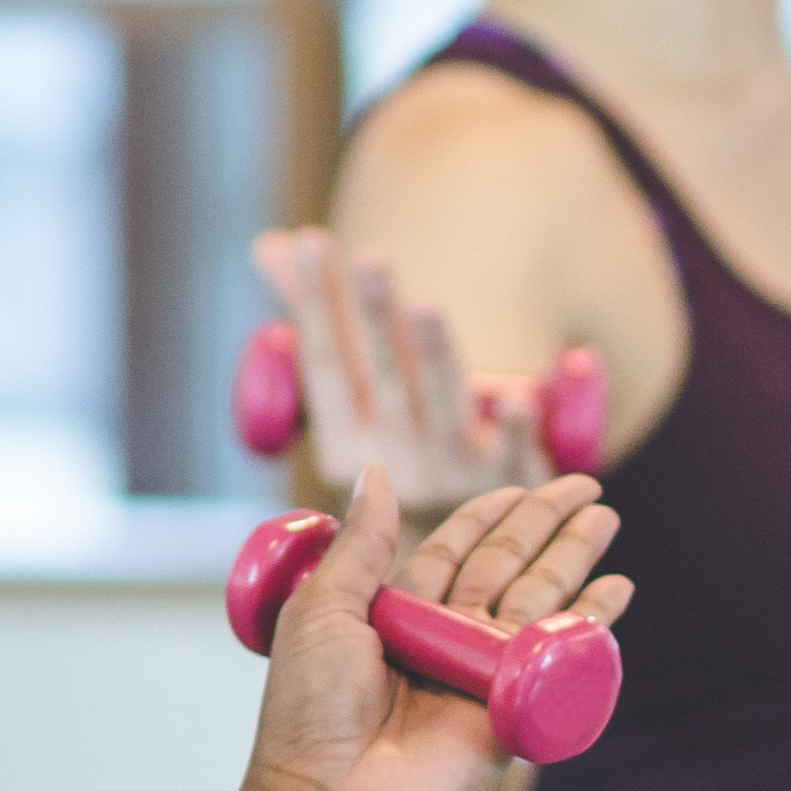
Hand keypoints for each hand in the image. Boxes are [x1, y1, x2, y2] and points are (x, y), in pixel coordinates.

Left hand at [235, 471, 625, 790]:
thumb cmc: (311, 709)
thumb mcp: (321, 608)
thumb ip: (360, 543)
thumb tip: (375, 473)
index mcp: (399, 614)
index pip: (456, 550)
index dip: (489, 517)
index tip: (520, 486)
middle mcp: (446, 640)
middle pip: (507, 567)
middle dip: (545, 525)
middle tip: (585, 486)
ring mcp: (485, 675)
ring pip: (540, 600)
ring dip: (574, 557)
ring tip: (605, 518)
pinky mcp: (516, 710)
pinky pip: (561, 656)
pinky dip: (594, 622)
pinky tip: (618, 589)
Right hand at [246, 227, 551, 501]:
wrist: (448, 549)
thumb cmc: (394, 449)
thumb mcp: (348, 399)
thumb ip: (317, 319)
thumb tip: (266, 245)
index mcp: (343, 444)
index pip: (324, 365)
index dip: (315, 304)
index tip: (309, 241)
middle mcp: (391, 463)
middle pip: (385, 382)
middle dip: (377, 322)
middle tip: (370, 258)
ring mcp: (450, 477)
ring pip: (442, 412)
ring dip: (436, 361)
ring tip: (426, 308)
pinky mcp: (507, 485)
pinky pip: (514, 456)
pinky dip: (518, 432)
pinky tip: (525, 398)